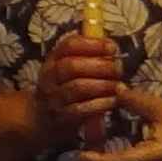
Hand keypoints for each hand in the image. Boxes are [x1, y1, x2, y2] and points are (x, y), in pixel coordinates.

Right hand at [38, 27, 127, 148]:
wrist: (43, 115)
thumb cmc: (65, 84)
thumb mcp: (69, 65)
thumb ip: (87, 54)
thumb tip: (111, 46)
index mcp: (53, 58)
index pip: (70, 45)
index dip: (93, 44)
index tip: (113, 48)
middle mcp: (50, 76)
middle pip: (72, 66)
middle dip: (100, 66)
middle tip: (118, 69)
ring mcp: (53, 97)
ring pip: (77, 87)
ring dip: (102, 85)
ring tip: (117, 85)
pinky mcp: (61, 116)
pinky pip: (81, 109)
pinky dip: (100, 104)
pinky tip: (113, 101)